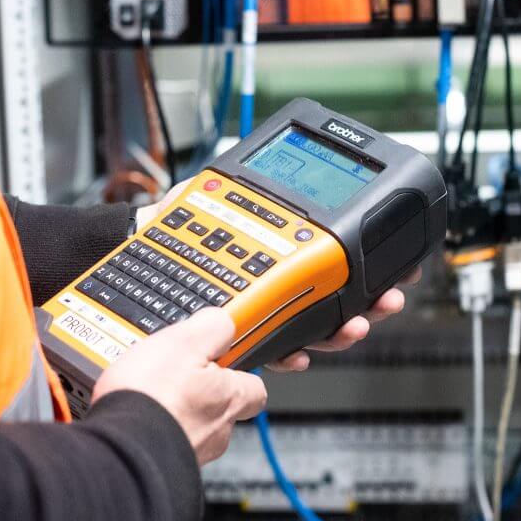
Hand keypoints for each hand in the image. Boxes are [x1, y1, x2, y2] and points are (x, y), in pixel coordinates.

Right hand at [92, 308, 266, 464]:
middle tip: (174, 371)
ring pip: (191, 424)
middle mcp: (217, 431)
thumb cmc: (152, 398)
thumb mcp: (185, 340)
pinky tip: (133, 413)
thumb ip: (213, 327)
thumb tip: (224, 322)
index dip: (241, 370)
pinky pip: (164, 440)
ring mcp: (191, 451)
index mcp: (229, 398)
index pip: (255, 387)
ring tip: (145, 391)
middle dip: (201, 391)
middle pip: (221, 406)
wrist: (119, 451)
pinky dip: (152, 427)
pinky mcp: (164, 464)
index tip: (225, 357)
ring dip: (174, 410)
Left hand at [135, 179, 421, 372]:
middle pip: (329, 300)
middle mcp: (266, 284)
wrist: (128, 252)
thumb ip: (239, 187)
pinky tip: (298, 353)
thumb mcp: (209, 195)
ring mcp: (251, 311)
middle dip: (367, 302)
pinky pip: (263, 349)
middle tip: (390, 299)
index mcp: (270, 251)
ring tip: (357, 324)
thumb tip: (262, 166)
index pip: (324, 264)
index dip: (362, 271)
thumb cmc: (166, 226)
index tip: (392, 271)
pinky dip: (286, 354)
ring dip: (339, 331)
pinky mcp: (228, 335)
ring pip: (306, 329)